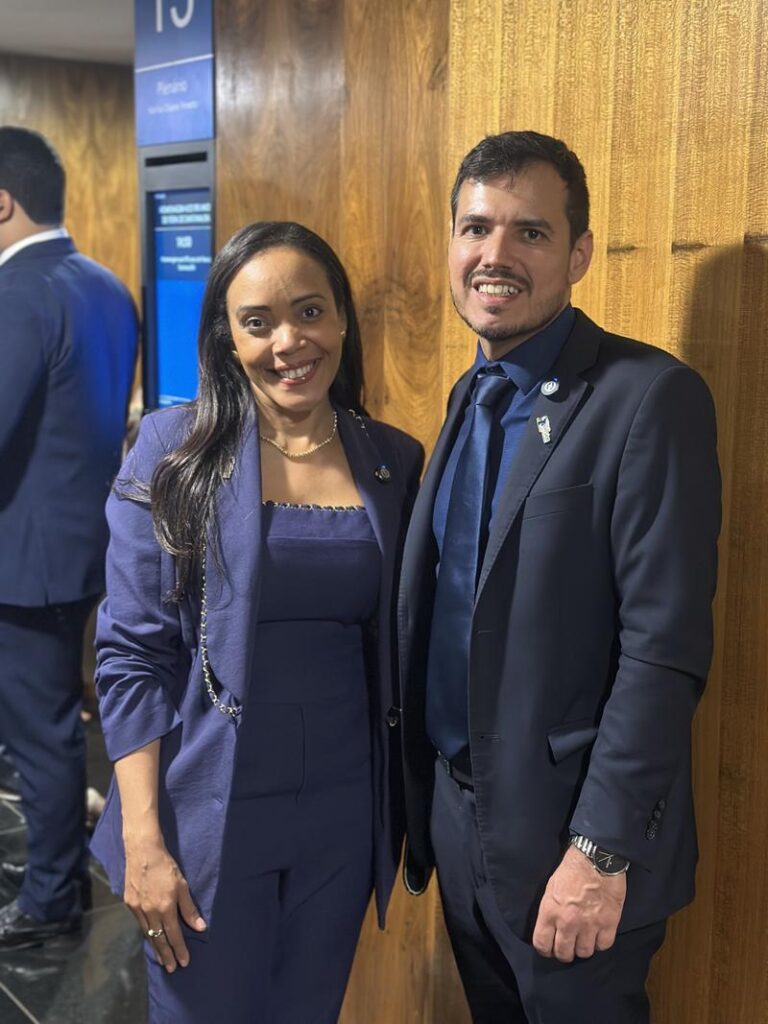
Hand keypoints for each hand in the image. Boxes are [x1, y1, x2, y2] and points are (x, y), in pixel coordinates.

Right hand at [123, 834, 206, 971]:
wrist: (143, 851)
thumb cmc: (166, 866)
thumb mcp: (182, 885)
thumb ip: (189, 908)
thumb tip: (200, 926)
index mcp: (165, 907)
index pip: (174, 935)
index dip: (179, 949)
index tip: (184, 962)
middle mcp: (149, 911)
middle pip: (158, 939)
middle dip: (166, 955)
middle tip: (171, 969)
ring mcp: (137, 908)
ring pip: (147, 933)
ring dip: (155, 947)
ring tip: (161, 958)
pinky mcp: (129, 903)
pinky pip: (139, 923)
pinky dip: (146, 933)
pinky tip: (150, 937)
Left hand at [532, 846, 625, 961]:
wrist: (596, 858)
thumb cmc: (571, 870)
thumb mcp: (550, 888)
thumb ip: (549, 912)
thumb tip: (549, 930)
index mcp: (550, 911)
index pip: (542, 944)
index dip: (545, 950)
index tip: (549, 949)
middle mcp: (568, 922)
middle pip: (564, 953)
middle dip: (564, 953)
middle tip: (568, 947)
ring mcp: (589, 924)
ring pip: (584, 953)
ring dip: (583, 948)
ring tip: (583, 940)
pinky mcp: (609, 923)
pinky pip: (603, 946)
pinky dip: (600, 943)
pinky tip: (598, 935)